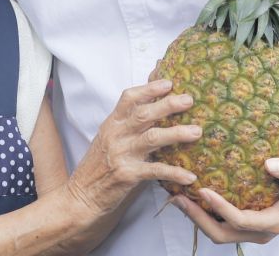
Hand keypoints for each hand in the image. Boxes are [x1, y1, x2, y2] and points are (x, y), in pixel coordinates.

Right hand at [66, 80, 201, 218]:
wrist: (82, 196)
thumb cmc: (98, 167)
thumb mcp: (109, 139)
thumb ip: (128, 125)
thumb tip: (152, 111)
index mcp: (112, 124)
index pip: (128, 98)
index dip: (149, 89)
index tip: (169, 82)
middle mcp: (116, 135)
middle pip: (144, 114)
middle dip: (168, 105)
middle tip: (188, 100)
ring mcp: (121, 154)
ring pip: (152, 138)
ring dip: (176, 133)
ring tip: (196, 131)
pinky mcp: (127, 175)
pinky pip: (155, 171)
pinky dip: (174, 172)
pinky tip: (190, 176)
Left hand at [171, 158, 278, 244]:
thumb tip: (268, 163)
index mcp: (274, 221)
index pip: (241, 221)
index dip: (220, 209)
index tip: (202, 190)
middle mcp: (262, 231)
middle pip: (223, 234)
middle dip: (199, 219)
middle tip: (178, 199)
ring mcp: (254, 230)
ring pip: (220, 233)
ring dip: (198, 219)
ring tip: (178, 198)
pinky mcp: (249, 224)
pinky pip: (224, 225)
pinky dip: (206, 216)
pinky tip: (192, 198)